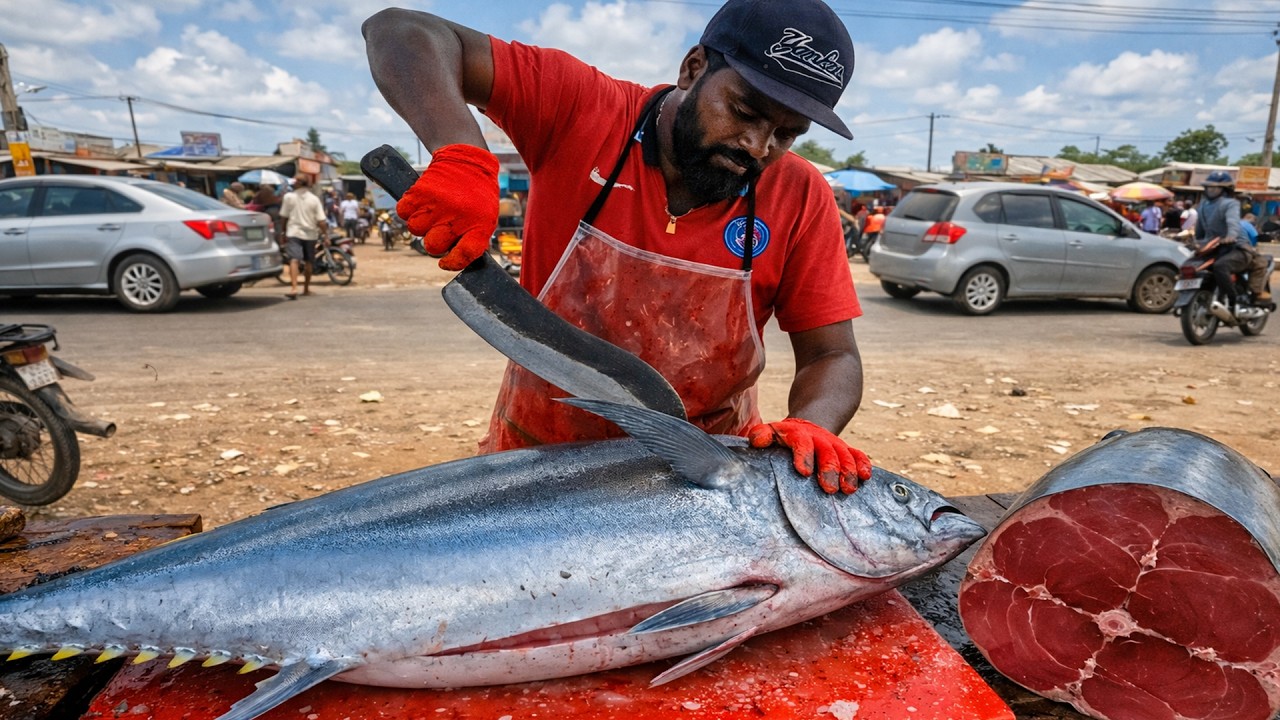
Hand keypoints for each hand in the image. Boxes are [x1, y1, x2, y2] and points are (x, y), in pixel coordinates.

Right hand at [396, 144, 499, 270]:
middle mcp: (457, 218)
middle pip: (432, 246)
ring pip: (415, 230)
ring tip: (433, 211)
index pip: (464, 255)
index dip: (452, 263)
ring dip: (421, 223)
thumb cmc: (476, 195)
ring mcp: (437, 205)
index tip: (445, 263)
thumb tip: (457, 259)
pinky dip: (408, 210)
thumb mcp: (486, 218)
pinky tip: (421, 203)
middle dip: (433, 239)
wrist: (467, 160)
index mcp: (479, 226)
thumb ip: (473, 240)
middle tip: (440, 227)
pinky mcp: (420, 193)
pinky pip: (403, 213)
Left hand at [747, 418, 871, 493]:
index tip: (804, 471)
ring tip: (848, 489)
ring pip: (844, 455)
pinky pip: (857, 455)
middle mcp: (819, 439)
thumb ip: (762, 435)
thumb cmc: (783, 438)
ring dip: (848, 472)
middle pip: (826, 452)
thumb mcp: (771, 433)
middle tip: (829, 489)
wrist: (806, 427)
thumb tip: (757, 440)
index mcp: (798, 435)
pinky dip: (863, 464)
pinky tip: (866, 477)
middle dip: (829, 470)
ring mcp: (834, 445)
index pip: (801, 443)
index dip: (803, 455)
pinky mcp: (846, 451)